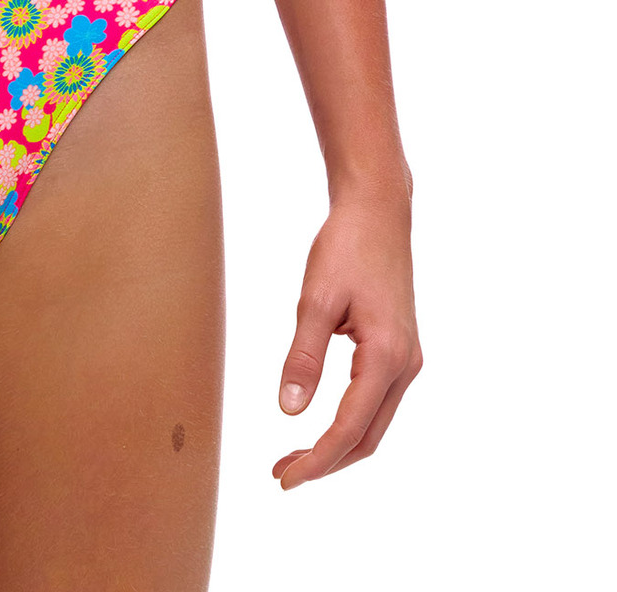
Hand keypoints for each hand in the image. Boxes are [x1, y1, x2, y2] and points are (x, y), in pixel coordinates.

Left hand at [273, 192, 421, 487]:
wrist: (377, 211)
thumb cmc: (346, 247)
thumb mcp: (316, 300)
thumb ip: (303, 357)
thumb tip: (288, 411)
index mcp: (386, 356)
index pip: (350, 428)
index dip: (317, 461)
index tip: (285, 479)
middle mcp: (405, 365)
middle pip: (368, 437)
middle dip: (326, 461)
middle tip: (282, 473)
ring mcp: (407, 359)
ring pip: (374, 423)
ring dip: (338, 445)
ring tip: (294, 455)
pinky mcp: (400, 349)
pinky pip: (377, 401)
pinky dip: (349, 422)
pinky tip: (321, 423)